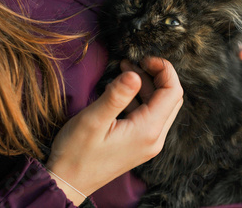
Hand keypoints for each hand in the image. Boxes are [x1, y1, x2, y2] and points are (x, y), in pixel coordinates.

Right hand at [46, 57, 182, 204]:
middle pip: (171, 98)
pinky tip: (122, 91)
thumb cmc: (76, 153)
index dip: (164, 70)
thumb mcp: (93, 120)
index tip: (143, 58)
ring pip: (161, 106)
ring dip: (148, 85)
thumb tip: (135, 73)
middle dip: (157, 75)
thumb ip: (116, 96)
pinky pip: (150, 116)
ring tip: (126, 70)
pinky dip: (141, 98)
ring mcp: (148, 143)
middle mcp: (154, 138)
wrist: (68, 183)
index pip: (173, 92)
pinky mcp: (140, 144)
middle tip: (134, 62)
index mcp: (148, 130)